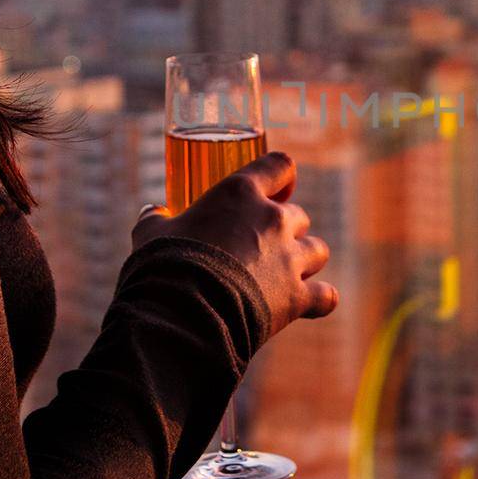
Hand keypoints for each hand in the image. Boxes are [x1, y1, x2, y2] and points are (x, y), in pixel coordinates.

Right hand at [130, 150, 336, 335]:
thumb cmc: (165, 265)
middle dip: (285, 230)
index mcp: (241, 193)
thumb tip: (152, 211)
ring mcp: (290, 259)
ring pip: (319, 250)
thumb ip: (155, 218)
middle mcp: (274, 220)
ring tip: (284, 275)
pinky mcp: (298, 297)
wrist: (183, 312)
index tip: (276, 190)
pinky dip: (320, 300)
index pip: (279, 165)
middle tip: (262, 247)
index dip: (281, 177)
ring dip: (305, 260)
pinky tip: (311, 305)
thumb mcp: (151, 234)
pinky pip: (326, 296)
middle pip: (299, 216)